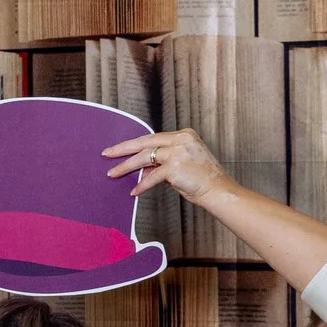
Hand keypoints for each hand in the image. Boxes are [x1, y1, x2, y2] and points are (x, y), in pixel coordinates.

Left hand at [102, 129, 235, 204]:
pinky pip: (153, 176)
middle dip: (123, 149)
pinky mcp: (175, 167)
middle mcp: (181, 139)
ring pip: (145, 157)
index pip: (153, 138)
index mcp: (183, 135)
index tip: (120, 149)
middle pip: (145, 142)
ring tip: (112, 173)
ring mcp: (178, 152)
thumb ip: (162, 164)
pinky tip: (134, 191)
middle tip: (107, 153)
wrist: (219, 191)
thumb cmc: (202, 180)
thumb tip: (141, 169)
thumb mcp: (181, 166)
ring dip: (126, 166)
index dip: (135, 145)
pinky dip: (143, 184)